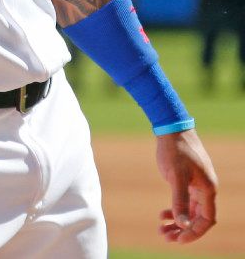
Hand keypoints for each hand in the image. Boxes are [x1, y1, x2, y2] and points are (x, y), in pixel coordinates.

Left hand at [155, 128, 217, 242]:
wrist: (171, 130)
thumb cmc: (175, 151)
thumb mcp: (175, 176)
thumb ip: (179, 200)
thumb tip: (183, 224)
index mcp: (208, 189)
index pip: (207, 220)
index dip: (195, 232)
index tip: (178, 240)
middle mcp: (205, 189)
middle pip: (198, 218)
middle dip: (183, 230)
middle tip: (165, 237)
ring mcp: (196, 185)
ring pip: (190, 211)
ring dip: (177, 222)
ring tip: (161, 230)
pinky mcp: (186, 181)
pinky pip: (184, 202)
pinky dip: (175, 210)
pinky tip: (162, 215)